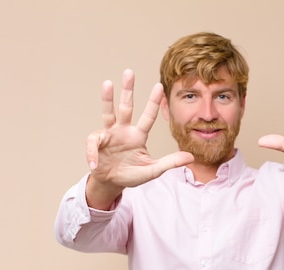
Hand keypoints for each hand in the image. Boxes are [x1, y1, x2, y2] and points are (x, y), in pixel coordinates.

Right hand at [85, 70, 193, 207]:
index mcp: (138, 136)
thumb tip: (191, 157)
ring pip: (108, 113)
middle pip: (126, 106)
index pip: (148, 116)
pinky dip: (92, 153)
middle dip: (128, 90)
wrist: (112, 183)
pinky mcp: (96, 143)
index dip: (153, 102)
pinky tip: (93, 162)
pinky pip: (93, 144)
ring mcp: (109, 134)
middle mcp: (124, 130)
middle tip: (129, 71)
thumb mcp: (153, 170)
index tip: (159, 86)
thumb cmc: (131, 174)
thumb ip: (170, 162)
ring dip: (107, 99)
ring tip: (107, 83)